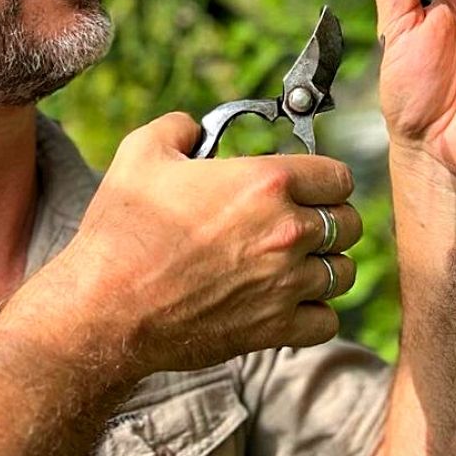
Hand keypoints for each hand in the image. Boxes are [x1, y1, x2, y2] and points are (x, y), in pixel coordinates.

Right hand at [27, 114, 361, 375]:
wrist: (105, 307)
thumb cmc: (123, 229)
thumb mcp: (143, 153)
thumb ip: (179, 127)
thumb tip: (193, 127)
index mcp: (268, 182)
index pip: (338, 176)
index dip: (324, 179)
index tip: (309, 186)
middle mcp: (287, 232)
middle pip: (350, 224)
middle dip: (332, 220)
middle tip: (306, 222)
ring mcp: (285, 284)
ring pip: (344, 273)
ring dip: (327, 266)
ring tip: (299, 262)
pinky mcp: (274, 329)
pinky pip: (325, 321)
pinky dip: (314, 312)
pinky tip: (289, 301)